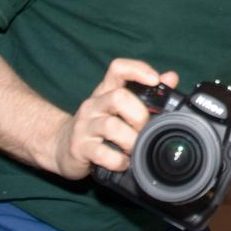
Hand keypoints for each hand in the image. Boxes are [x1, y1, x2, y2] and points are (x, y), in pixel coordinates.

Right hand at [50, 58, 178, 180]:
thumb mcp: (117, 106)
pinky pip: (102, 153)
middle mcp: (93, 105)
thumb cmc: (96, 125)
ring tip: (135, 149)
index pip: (118, 68)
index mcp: (104, 91)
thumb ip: (145, 92)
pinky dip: (118, 161)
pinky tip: (124, 163)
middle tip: (145, 130)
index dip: (138, 70)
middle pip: (118, 97)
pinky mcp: (79, 148)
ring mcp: (84, 126)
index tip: (155, 80)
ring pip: (111, 126)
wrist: (59, 146)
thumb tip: (171, 77)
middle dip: (139, 115)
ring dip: (130, 141)